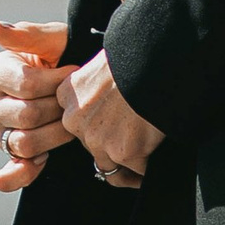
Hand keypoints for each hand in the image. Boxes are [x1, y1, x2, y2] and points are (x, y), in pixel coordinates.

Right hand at [0, 21, 72, 192]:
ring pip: (24, 144)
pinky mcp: (12, 158)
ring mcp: (0, 133)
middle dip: (59, 108)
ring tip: (69, 122)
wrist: (78, 82)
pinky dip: (21, 175)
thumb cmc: (63, 56)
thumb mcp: (53, 39)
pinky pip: (9, 176)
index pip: (26, 84)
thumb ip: (28, 34)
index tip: (74, 71)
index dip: (57, 81)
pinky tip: (42, 162)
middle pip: (27, 116)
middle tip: (73, 99)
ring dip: (55, 135)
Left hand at [58, 49, 164, 190]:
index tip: (110, 123)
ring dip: (127, 157)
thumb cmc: (134, 55)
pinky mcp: (123, 153)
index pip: (76, 121)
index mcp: (67, 95)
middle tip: (132, 133)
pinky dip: (146, 164)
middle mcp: (75, 120)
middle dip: (110, 142)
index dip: (95, 124)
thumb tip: (107, 98)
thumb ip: (95, 85)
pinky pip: (136, 169)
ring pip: (111, 162)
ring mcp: (97, 139)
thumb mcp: (102, 63)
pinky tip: (156, 152)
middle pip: (91, 144)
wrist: (155, 60)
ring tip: (147, 148)